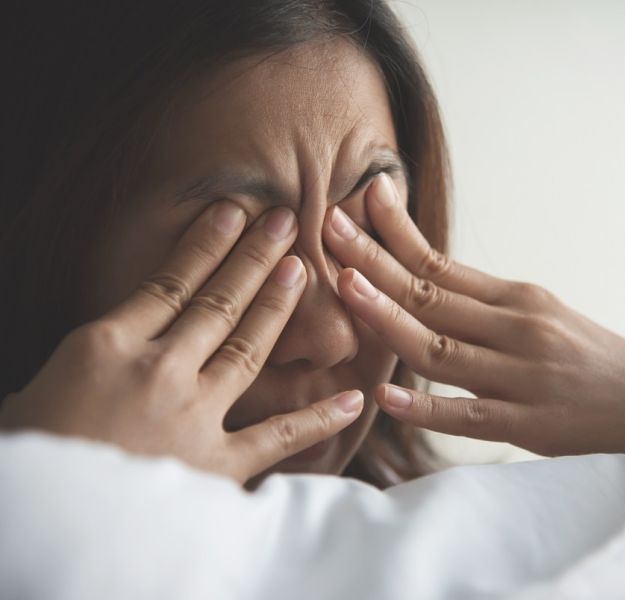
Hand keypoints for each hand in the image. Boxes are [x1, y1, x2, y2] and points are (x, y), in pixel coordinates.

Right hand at [0, 201, 363, 483]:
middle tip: (285, 222)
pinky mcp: (217, 465)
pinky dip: (319, 418)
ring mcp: (193, 415)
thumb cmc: (28, 460)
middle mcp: (158, 370)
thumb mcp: (33, 397)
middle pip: (217, 302)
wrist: (43, 529)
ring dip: (278, 306)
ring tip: (302, 270)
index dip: (205, 245)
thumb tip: (95, 355)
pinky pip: (279, 436)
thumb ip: (81, 367)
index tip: (233, 213)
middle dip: (254, 259)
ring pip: (248, 347)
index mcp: (105, 348)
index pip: (167, 283)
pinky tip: (353, 397)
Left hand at [322, 174, 624, 455]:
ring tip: (344, 287)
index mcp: (520, 298)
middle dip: (374, 259)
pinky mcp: (531, 426)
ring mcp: (523, 377)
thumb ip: (487, 306)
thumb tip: (427, 285)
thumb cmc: (598, 362)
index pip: (442, 263)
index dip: (397, 233)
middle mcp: (519, 328)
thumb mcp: (547, 318)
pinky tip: (384, 394)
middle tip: (327, 225)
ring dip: (389, 316)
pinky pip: (468, 416)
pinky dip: (425, 406)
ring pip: (440, 347)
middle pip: (431, 293)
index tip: (362, 197)